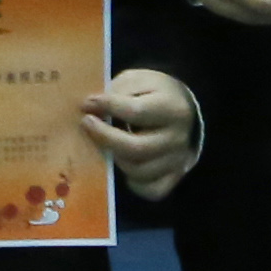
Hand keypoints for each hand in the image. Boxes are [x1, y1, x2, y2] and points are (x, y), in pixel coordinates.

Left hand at [86, 66, 202, 199]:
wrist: (183, 109)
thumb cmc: (153, 93)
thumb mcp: (138, 81)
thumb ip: (117, 91)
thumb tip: (90, 107)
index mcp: (172, 108)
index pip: (136, 112)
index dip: (108, 107)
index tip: (87, 103)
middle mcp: (178, 138)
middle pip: (136, 148)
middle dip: (105, 137)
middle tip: (86, 124)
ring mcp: (178, 161)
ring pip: (140, 171)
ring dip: (115, 157)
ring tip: (105, 143)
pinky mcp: (174, 177)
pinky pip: (152, 190)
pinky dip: (134, 183)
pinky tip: (123, 164)